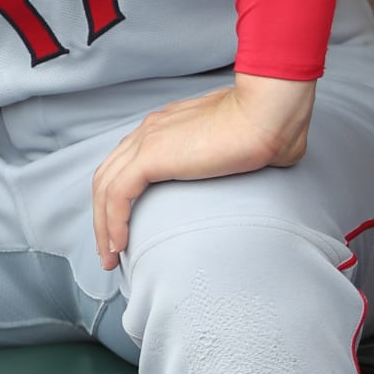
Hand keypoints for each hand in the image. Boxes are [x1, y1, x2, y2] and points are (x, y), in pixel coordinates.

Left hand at [91, 75, 316, 270]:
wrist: (269, 114)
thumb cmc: (269, 129)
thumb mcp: (239, 149)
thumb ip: (229, 161)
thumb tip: (247, 175)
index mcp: (166, 127)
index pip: (126, 163)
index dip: (119, 199)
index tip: (126, 228)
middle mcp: (150, 131)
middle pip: (107, 177)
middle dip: (103, 217)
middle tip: (110, 252)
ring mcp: (147, 141)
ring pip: (105, 188)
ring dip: (103, 227)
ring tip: (110, 258)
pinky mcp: (151, 156)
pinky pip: (117, 195)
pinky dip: (112, 223)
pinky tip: (119, 245)